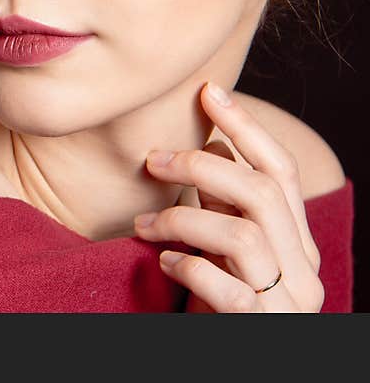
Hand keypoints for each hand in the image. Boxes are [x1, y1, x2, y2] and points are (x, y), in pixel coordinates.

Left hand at [133, 81, 323, 311]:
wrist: (240, 359)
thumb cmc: (224, 302)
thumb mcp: (227, 249)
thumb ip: (225, 207)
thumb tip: (206, 147)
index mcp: (296, 240)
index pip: (280, 170)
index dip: (246, 125)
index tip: (208, 91)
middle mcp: (303, 267)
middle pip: (264, 192)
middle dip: (203, 165)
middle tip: (153, 160)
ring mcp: (287, 302)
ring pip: (244, 235)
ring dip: (183, 217)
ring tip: (143, 222)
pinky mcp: (259, 329)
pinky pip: (228, 289)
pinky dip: (189, 266)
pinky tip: (163, 261)